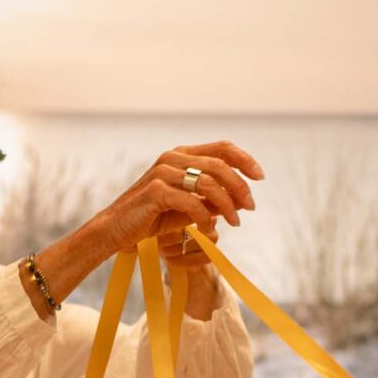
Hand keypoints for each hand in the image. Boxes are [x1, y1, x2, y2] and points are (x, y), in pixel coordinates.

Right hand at [90, 141, 264, 256]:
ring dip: (228, 205)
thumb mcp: (188, 207)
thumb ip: (212, 200)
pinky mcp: (156, 190)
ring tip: (236, 222)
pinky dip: (206, 217)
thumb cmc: (152, 218)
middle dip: (240, 187)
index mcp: (181, 154)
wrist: (116, 230)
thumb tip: (240, 200)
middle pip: (220, 165)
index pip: (222, 147)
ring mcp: (163, 171)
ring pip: (209, 183)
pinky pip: (192, 202)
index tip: (260, 177)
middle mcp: (172, 157)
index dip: (245, 159)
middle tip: (250, 207)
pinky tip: (209, 229)